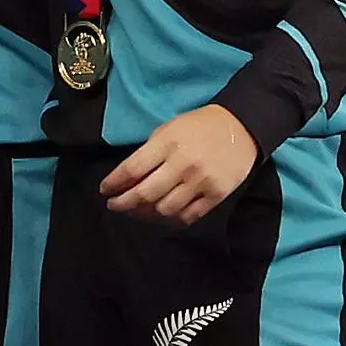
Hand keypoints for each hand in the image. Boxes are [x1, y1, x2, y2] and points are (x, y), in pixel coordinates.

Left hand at [103, 103, 258, 225]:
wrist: (241, 127)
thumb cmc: (198, 126)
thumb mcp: (168, 129)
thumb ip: (148, 152)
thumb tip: (127, 178)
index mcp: (166, 144)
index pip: (131, 169)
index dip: (113, 183)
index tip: (104, 190)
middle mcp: (182, 164)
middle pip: (144, 194)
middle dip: (123, 203)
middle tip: (115, 205)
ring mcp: (201, 181)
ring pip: (165, 209)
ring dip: (146, 213)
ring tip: (138, 211)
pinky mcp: (217, 194)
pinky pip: (189, 215)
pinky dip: (172, 219)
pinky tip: (163, 214)